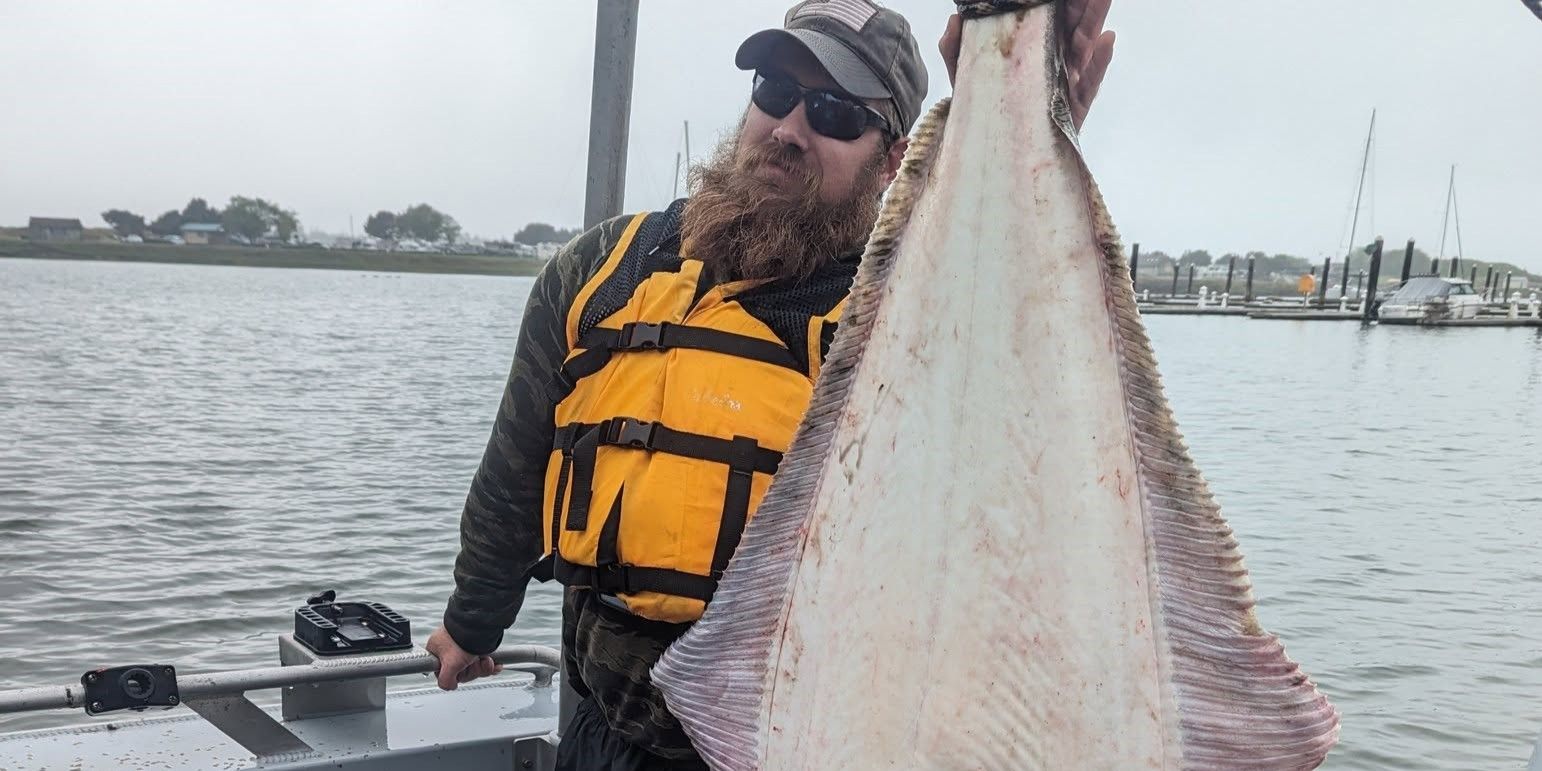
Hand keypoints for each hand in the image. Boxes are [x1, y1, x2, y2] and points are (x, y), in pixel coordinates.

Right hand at [425, 627, 502, 689]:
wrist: (481, 624)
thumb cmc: (462, 638)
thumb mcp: (450, 665)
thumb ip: (445, 681)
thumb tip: (449, 686)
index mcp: (437, 650)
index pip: (445, 673)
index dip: (457, 675)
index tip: (460, 671)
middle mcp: (450, 648)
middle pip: (462, 672)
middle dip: (473, 670)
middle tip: (473, 662)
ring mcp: (464, 646)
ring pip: (475, 668)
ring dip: (483, 667)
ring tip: (485, 659)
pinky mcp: (478, 645)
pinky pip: (484, 662)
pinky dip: (490, 665)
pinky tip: (494, 663)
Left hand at [938, 0, 1116, 129]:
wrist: (991, 154)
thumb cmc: (983, 108)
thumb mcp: (963, 76)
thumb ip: (954, 49)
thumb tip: (953, 20)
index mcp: (1030, 51)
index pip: (1048, 20)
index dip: (1058, 3)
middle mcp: (1052, 64)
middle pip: (1071, 29)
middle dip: (1080, 7)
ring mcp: (1065, 85)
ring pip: (1084, 49)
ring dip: (1094, 22)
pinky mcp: (1072, 110)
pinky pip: (1090, 84)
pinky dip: (1100, 62)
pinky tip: (1107, 39)